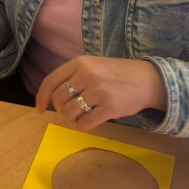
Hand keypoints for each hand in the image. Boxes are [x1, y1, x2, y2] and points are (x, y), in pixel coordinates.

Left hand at [34, 56, 167, 132]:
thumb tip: (52, 98)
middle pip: (59, 99)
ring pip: (70, 113)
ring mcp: (99, 91)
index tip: (40, 109)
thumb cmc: (118, 74)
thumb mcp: (94, 65)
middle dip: (61, 110)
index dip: (42, 97)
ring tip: (84, 114)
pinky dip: (83, 126)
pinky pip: (84, 124)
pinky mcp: (109, 108)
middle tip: (72, 112)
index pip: (51, 81)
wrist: (148, 80)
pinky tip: (91, 121)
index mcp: (81, 62)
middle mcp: (88, 75)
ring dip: (73, 118)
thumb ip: (74, 76)